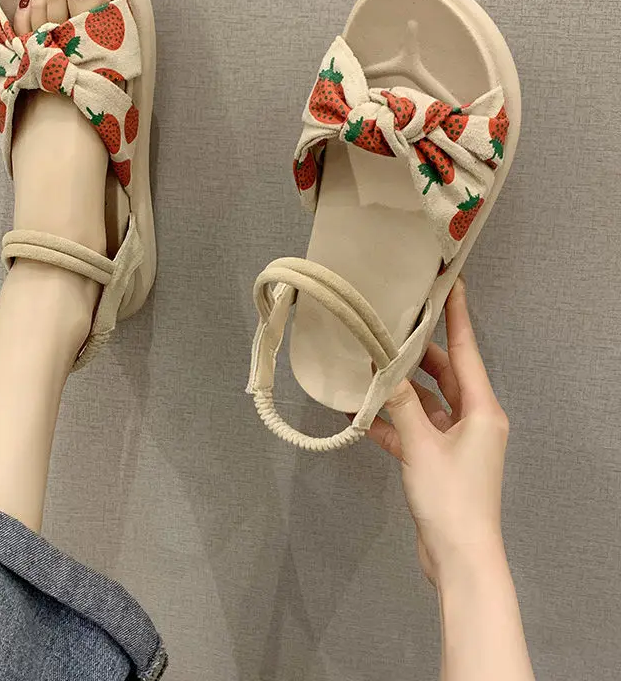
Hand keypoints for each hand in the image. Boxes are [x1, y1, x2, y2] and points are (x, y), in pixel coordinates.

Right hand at [367, 278, 509, 584]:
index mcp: (482, 409)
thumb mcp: (421, 446)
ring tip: (365, 365)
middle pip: (443, 373)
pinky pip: (413, 429)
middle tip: (390, 323)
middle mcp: (473, 419)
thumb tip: (379, 366)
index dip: (456, 316)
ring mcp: (456, 441)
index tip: (447, 283)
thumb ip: (399, 403)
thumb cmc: (451, 499)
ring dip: (397, 389)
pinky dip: (391, 421)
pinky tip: (359, 413)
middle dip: (416, 352)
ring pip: (424, 401)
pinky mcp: (438, 460)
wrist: (458, 558)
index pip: (465, 351)